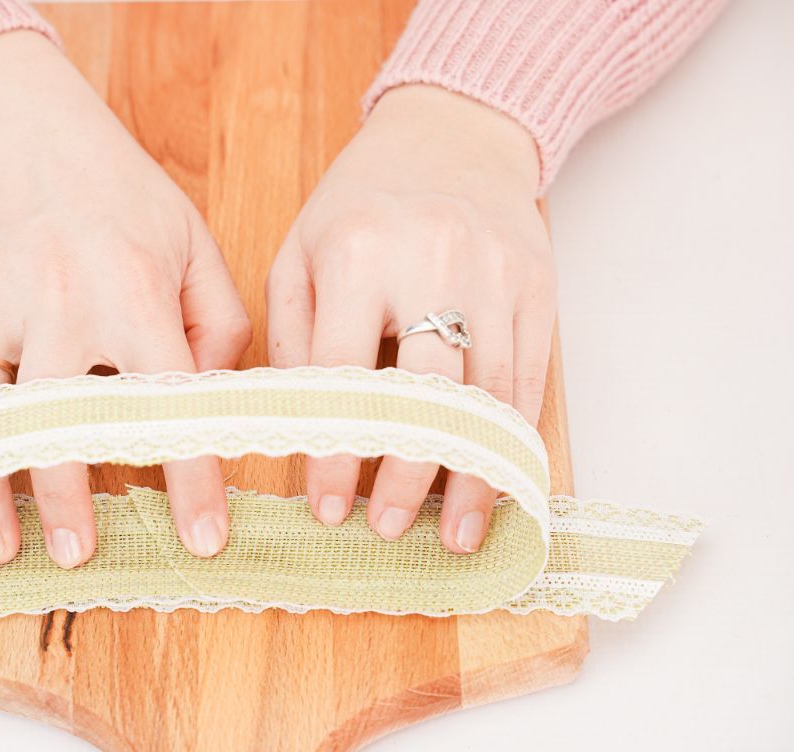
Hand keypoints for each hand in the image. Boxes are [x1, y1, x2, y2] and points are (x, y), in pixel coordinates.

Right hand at [0, 31, 250, 568]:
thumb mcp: (194, 243)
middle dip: (74, 496)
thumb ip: (217, 326)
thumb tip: (214, 405)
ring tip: (6, 551)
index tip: (203, 537)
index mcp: (136, 289)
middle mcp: (63, 305)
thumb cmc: (117, 191)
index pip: (170, 401)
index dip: (190, 476)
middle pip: (69, 421)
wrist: (18, 131)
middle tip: (82, 556)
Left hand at [265, 85, 555, 553]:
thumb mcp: (300, 252)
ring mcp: (496, 277)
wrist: (454, 135)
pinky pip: (529, 381)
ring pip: (489, 397)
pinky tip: (498, 483)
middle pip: (425, 392)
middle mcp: (432, 263)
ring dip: (473, 475)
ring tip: (454, 535)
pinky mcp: (539, 289)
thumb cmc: (361, 204)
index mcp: (357, 254)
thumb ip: (291, 338)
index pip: (343, 375)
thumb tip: (301, 429)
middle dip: (407, 473)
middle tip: (386, 529)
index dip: (336, 450)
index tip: (328, 507)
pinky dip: (512, 441)